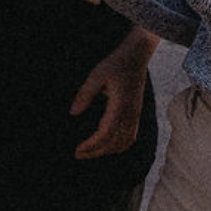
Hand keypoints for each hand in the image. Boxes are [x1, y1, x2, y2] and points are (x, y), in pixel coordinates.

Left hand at [71, 27, 158, 159]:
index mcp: (120, 106)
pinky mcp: (136, 113)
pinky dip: (120, 145)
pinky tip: (109, 146)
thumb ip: (84, 94)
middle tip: (79, 154)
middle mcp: (130, 113)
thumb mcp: (96, 75)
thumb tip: (73, 113)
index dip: (91, 145)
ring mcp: (135, 114)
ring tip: (91, 151)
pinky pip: (130, 136)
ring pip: (124, 142)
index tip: (78, 150)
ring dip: (107, 150)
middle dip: (96, 152)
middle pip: (114, 143)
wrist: (136, 56)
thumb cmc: (116, 64)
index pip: (105, 134)